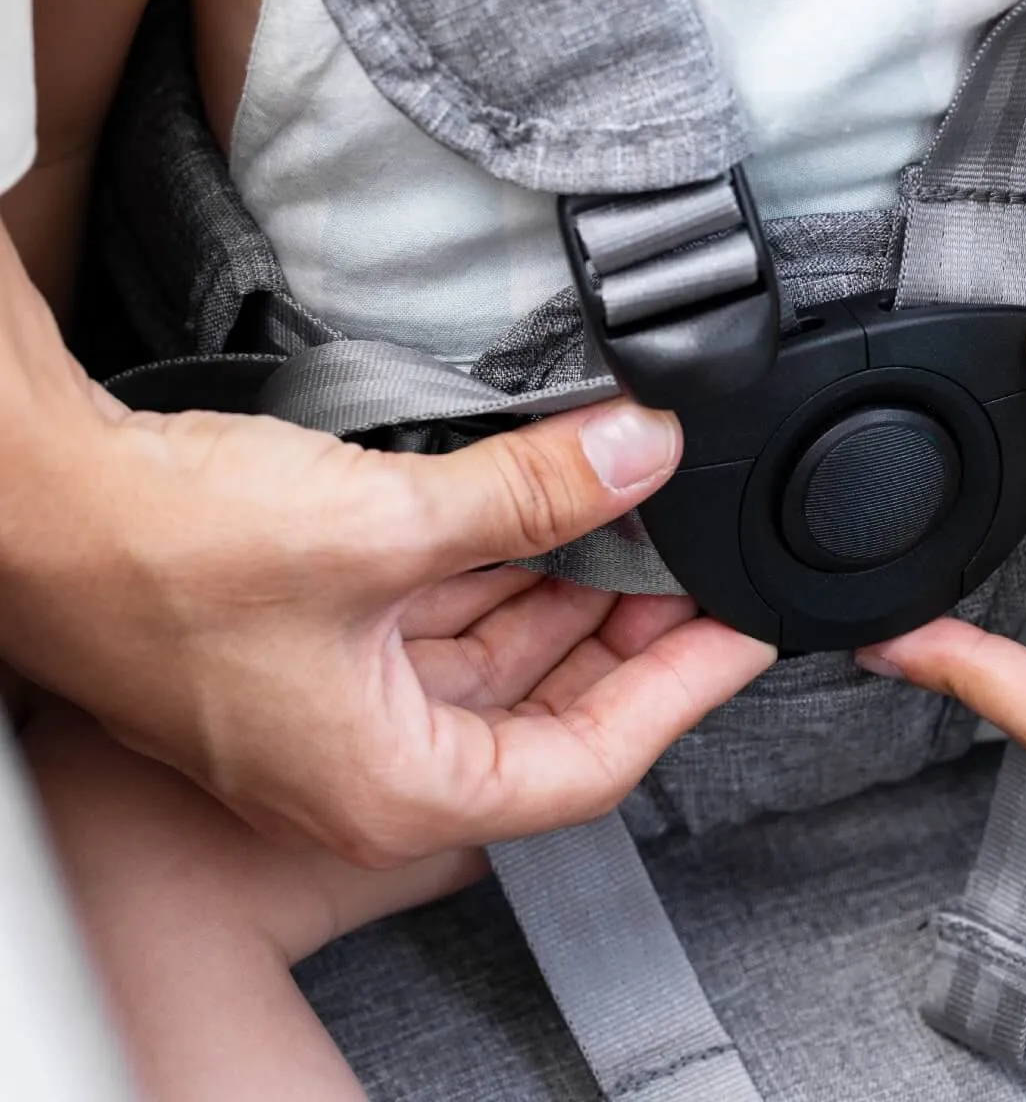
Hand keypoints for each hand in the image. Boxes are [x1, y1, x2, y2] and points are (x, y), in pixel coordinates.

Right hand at [0, 233, 774, 863]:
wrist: (36, 502)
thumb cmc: (162, 557)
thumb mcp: (386, 527)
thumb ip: (533, 493)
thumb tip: (642, 452)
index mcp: (393, 784)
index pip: (592, 760)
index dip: (683, 690)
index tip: (745, 633)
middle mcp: (374, 759)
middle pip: (552, 708)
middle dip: (637, 632)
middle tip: (708, 566)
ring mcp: (346, 698)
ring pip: (502, 654)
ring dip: (575, 588)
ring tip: (651, 523)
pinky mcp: (324, 636)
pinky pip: (447, 613)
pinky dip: (508, 564)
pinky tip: (553, 509)